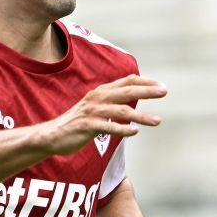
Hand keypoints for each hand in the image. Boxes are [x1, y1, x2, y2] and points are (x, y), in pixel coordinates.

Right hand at [45, 74, 165, 154]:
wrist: (53, 135)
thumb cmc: (79, 122)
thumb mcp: (97, 107)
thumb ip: (113, 101)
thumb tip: (133, 97)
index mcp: (101, 92)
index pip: (126, 82)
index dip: (144, 82)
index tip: (160, 86)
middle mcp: (97, 99)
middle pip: (126, 92)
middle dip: (146, 91)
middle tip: (164, 92)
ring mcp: (92, 112)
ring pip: (120, 111)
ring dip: (141, 115)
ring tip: (157, 121)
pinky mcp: (86, 127)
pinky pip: (107, 127)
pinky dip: (122, 129)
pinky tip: (134, 132)